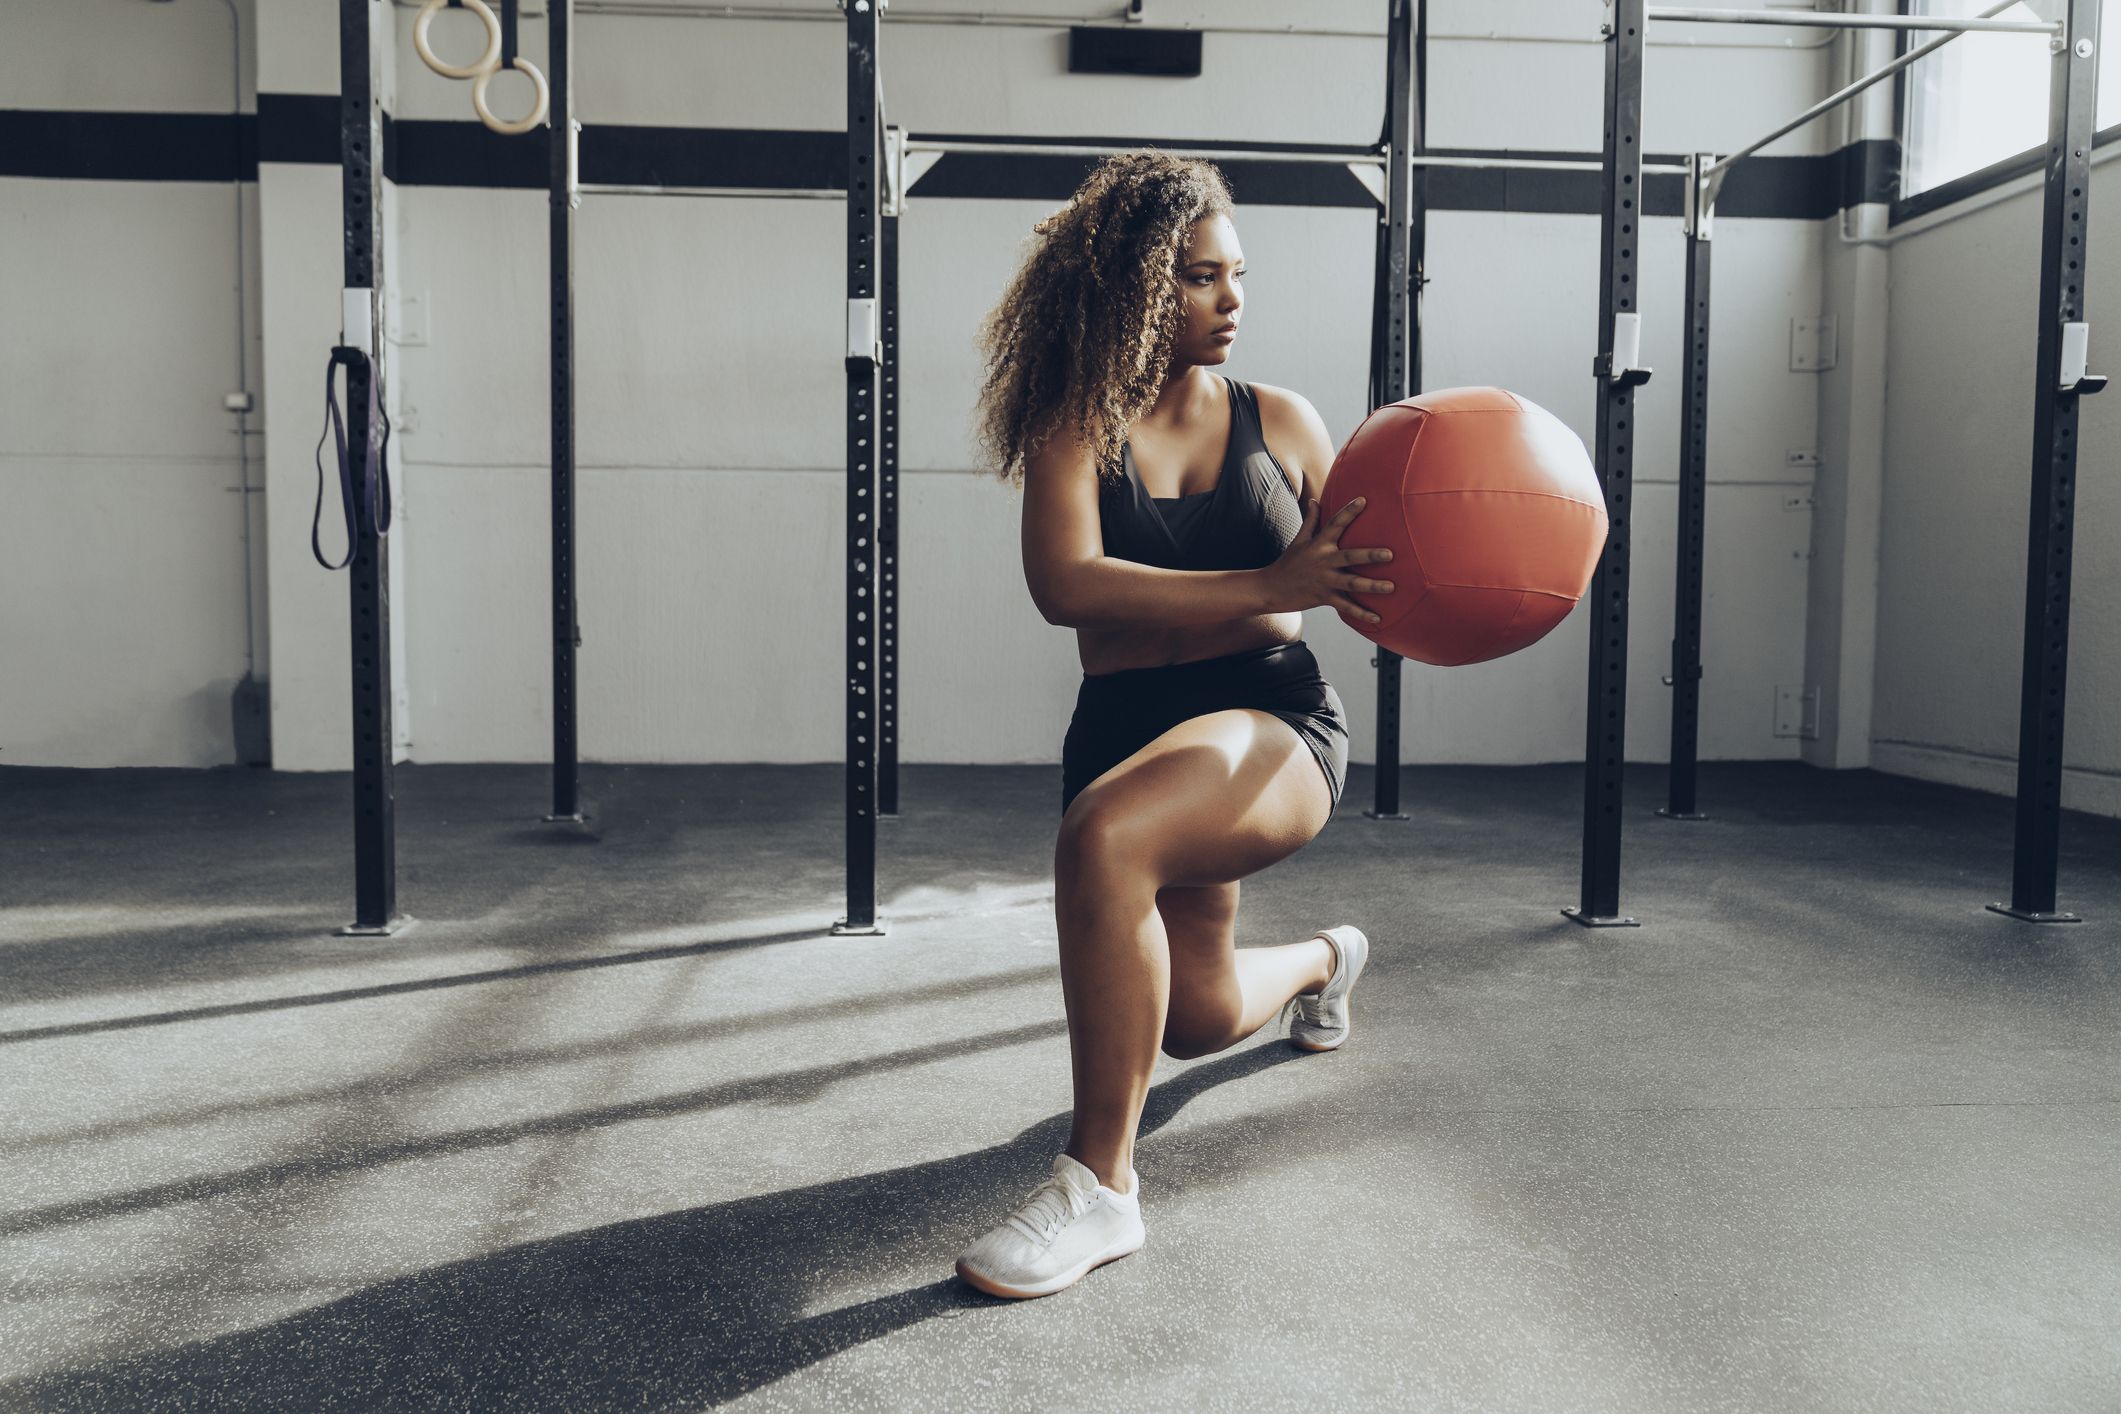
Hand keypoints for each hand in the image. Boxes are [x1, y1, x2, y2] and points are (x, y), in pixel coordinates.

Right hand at [1261, 496, 1395, 622]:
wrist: (1270, 589)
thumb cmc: (1288, 563)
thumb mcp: (1298, 541)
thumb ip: (1310, 521)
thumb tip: (1314, 501)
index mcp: (1319, 544)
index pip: (1335, 524)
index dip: (1349, 511)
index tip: (1363, 500)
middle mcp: (1323, 561)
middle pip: (1350, 556)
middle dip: (1370, 556)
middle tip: (1390, 555)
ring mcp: (1324, 580)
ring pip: (1352, 583)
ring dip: (1372, 586)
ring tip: (1391, 587)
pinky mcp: (1323, 598)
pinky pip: (1345, 607)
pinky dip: (1361, 613)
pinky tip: (1377, 619)